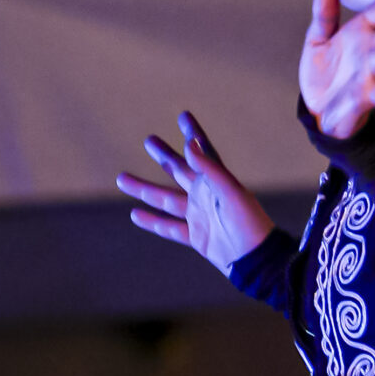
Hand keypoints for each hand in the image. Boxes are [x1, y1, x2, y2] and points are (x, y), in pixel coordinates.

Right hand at [115, 111, 276, 272]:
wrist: (254, 259)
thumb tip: (189, 144)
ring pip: (165, 199)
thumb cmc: (248, 222)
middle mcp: (205, 195)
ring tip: (121, 178)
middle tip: (149, 140)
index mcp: (216, 180)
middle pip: (178, 171)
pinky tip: (134, 214)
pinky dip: (152, 221)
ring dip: (143, 189)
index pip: (202, 151)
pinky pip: (169, 227)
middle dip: (164, 156)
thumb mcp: (230, 191)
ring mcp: (198, 216)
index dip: (193, 133)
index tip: (183, 116)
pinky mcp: (195, 236)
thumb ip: (209, 168)